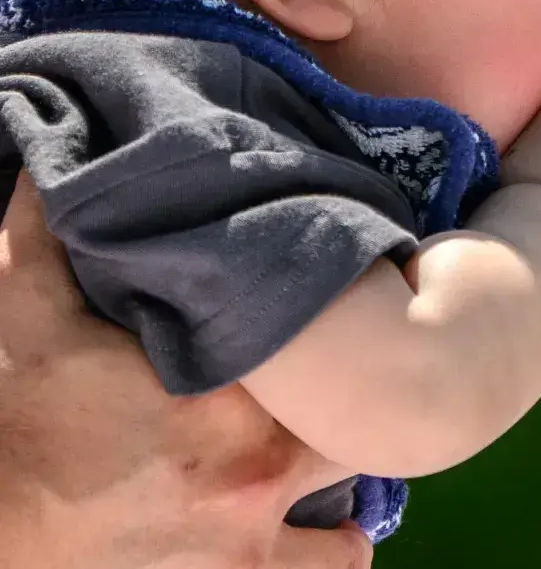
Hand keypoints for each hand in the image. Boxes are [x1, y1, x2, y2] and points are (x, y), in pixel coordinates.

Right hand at [0, 172, 371, 568]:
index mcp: (231, 397)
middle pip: (356, 432)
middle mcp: (261, 475)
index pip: (334, 354)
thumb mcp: (25, 314)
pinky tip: (311, 534)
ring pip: (347, 522)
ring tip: (320, 474)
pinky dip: (322, 556)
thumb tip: (60, 161)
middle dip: (344, 413)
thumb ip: (54, 235)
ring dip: (338, 498)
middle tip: (328, 397)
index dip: (337, 340)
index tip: (330, 331)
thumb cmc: (7, 422)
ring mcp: (252, 547)